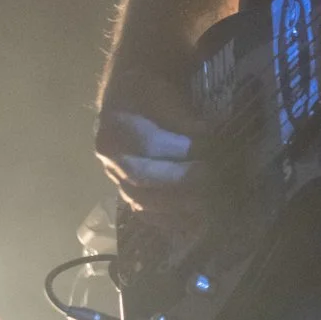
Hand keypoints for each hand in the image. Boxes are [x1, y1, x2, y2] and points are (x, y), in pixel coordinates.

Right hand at [95, 72, 202, 218]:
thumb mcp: (164, 95)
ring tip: (206, 202)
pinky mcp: (129, 194)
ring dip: (176, 205)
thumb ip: (181, 117)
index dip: (179, 148)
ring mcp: (116, 179)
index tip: (207, 145)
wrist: (129, 103)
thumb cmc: (150, 97)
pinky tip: (194, 224)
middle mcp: (110, 158)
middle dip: (179, 180)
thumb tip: (204, 134)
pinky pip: (145, 215)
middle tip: (210, 177)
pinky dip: (169, 222)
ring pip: (140, 201)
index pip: (148, 144)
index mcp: (116, 128)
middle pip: (140, 177)